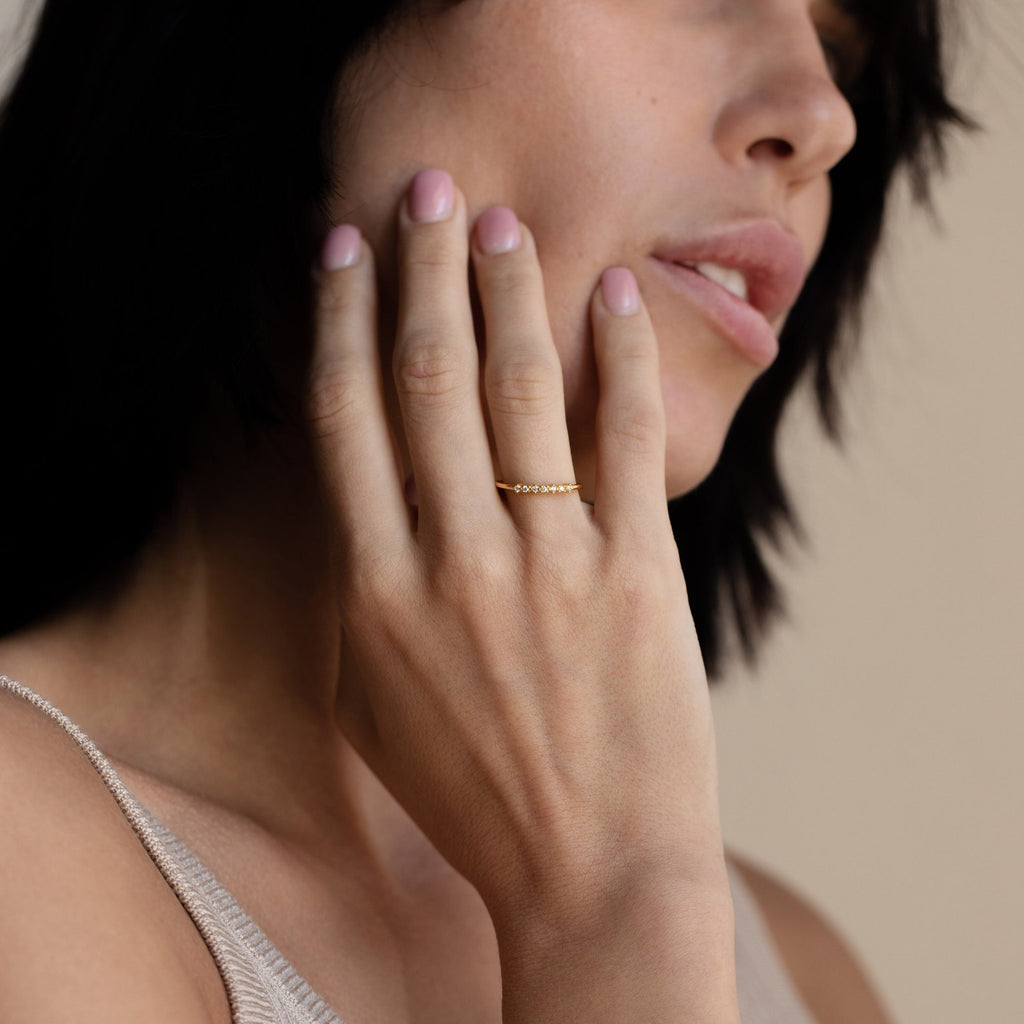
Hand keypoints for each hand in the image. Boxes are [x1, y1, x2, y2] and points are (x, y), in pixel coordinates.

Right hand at [309, 169, 738, 1020]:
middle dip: (418, 271)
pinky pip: (627, 440)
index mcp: (375, 593)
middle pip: (425, 381)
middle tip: (423, 191)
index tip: (340, 250)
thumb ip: (361, 600)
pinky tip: (616, 294)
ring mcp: (547, 564)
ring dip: (508, 293)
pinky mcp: (635, 574)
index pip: (346, 421)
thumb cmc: (476, 794)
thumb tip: (366, 508)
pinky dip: (621, 358)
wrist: (589, 872)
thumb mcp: (377, 704)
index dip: (339, 322)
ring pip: (519, 392)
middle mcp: (452, 563)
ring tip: (502, 224)